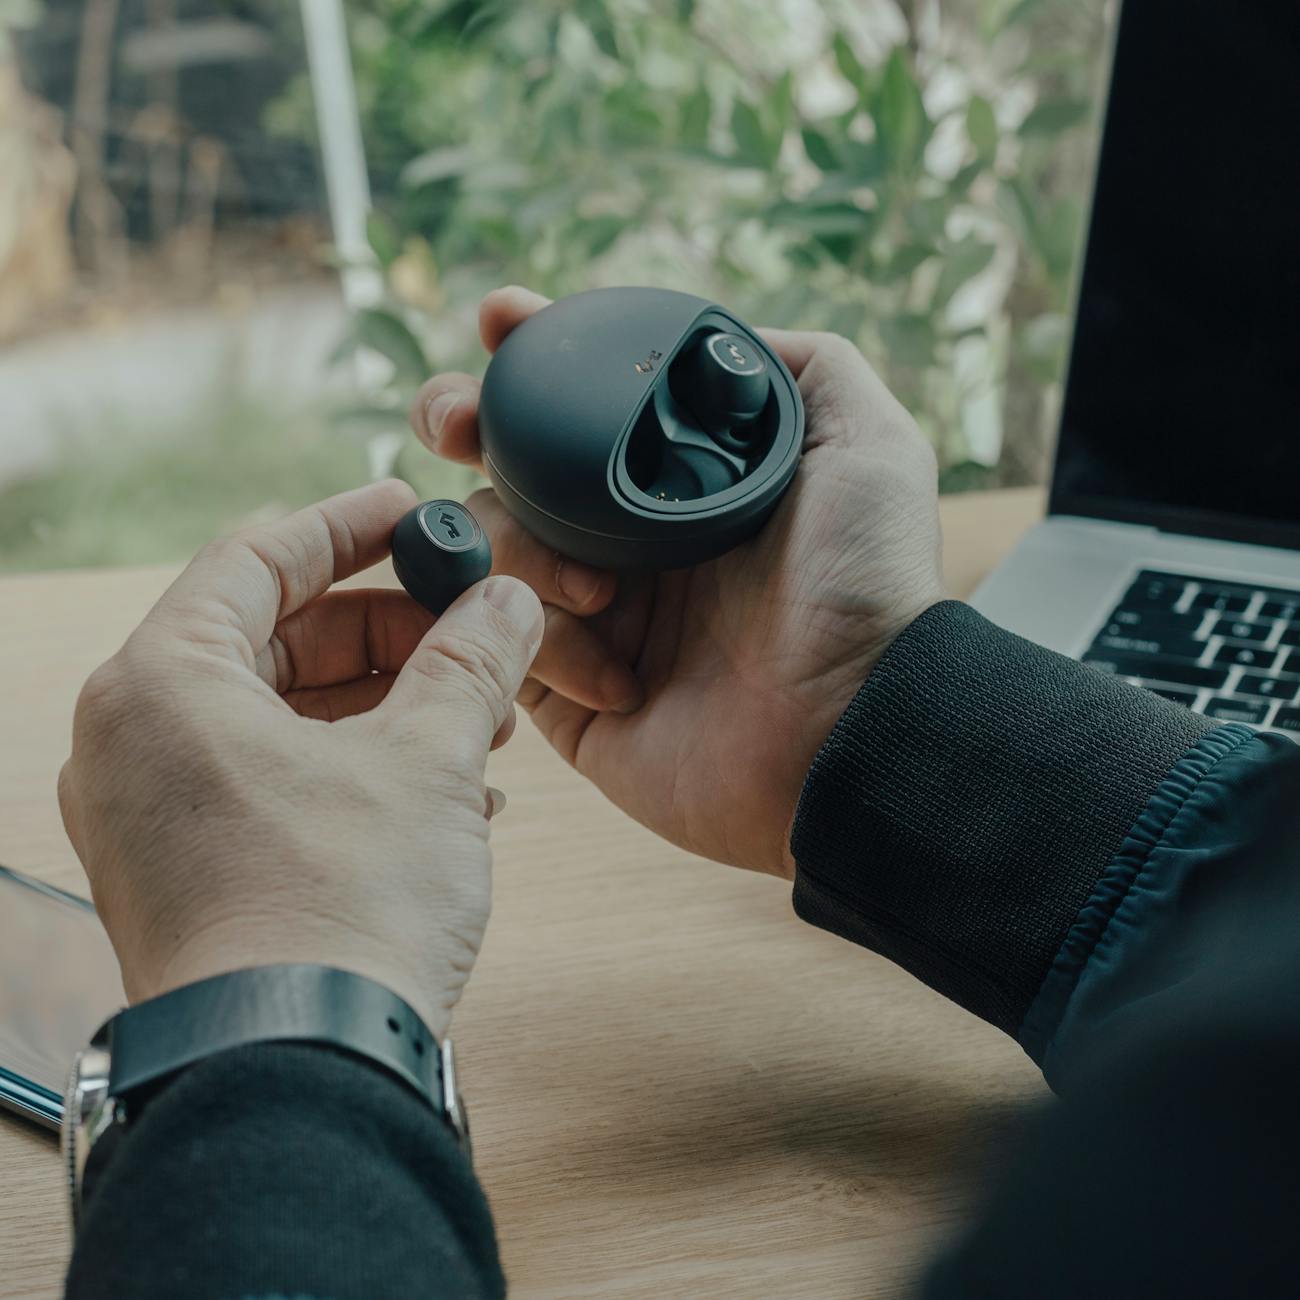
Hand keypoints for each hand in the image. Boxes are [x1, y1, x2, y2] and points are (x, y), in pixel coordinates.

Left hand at [58, 481, 543, 1037]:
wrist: (299, 1073)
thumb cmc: (338, 914)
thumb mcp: (427, 762)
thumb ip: (470, 663)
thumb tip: (508, 601)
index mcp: (162, 684)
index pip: (256, 557)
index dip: (348, 527)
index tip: (413, 514)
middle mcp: (133, 742)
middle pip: (274, 639)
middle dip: (389, 634)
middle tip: (470, 632)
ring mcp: (152, 814)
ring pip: (280, 714)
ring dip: (387, 705)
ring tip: (478, 717)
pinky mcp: (187, 871)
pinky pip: (272, 780)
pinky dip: (356, 766)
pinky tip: (448, 791)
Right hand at [411, 287, 942, 878]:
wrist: (847, 729)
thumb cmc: (865, 586)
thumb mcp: (865, 445)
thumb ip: (804, 368)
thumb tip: (722, 336)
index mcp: (677, 485)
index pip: (585, 404)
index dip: (532, 353)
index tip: (500, 321)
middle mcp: (625, 541)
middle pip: (505, 463)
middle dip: (465, 421)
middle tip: (458, 423)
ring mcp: (590, 617)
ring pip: (488, 546)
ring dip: (526, 552)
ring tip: (604, 595)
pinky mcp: (565, 696)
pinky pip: (499, 644)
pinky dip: (546, 644)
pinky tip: (622, 676)